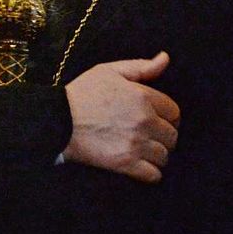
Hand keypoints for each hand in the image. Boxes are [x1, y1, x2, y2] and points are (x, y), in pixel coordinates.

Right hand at [62, 52, 179, 181]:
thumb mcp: (109, 71)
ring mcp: (136, 144)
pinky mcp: (125, 163)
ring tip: (144, 152)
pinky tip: (141, 166)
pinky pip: (153, 175)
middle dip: (163, 136)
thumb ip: (141, 66)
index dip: (168, 116)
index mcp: (143, 97)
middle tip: (150, 137)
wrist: (58, 119)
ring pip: (164, 156)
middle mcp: (144, 121)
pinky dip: (150, 173)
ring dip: (156, 155)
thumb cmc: (82, 92)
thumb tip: (165, 58)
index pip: (174, 112)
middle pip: (172, 136)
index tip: (160, 120)